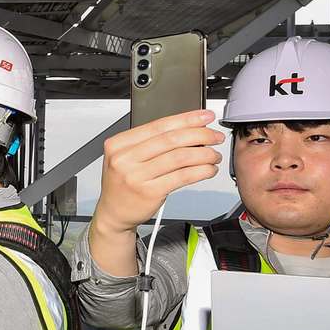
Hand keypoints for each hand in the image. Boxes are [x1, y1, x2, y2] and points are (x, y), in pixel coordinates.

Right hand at [88, 111, 223, 276]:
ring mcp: (135, 177)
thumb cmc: (123, 184)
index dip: (186, 119)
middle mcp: (124, 159)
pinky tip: (208, 170)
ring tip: (214, 155)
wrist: (114, 212)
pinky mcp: (149, 193)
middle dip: (200, 135)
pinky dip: (201, 171)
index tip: (204, 116)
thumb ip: (149, 143)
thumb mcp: (127, 157)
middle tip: (214, 136)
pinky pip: (182, 177)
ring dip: (204, 154)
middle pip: (171, 139)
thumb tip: (187, 129)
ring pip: (179, 158)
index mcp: (118, 144)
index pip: (158, 125)